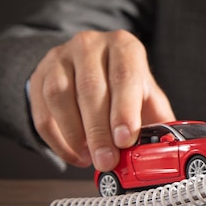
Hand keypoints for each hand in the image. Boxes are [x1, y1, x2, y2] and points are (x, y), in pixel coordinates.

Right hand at [29, 30, 174, 170]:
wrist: (95, 68)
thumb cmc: (126, 86)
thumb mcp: (148, 96)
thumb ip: (158, 120)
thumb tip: (166, 149)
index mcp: (124, 47)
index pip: (124, 77)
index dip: (124, 110)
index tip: (125, 139)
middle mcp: (90, 46)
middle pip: (91, 89)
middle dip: (99, 131)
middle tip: (107, 160)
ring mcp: (61, 57)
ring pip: (60, 96)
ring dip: (74, 134)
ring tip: (90, 158)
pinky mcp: (39, 75)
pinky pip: (42, 109)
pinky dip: (57, 138)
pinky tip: (74, 154)